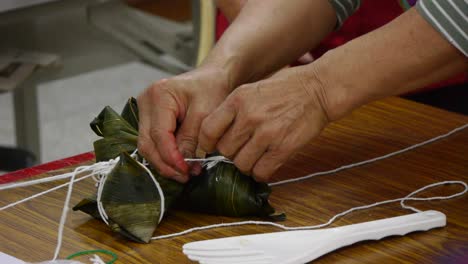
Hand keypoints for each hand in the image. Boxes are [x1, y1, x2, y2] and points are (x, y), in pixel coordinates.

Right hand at [137, 67, 230, 181]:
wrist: (213, 77)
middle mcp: (145, 101)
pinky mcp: (150, 118)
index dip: (171, 157)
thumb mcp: (206, 113)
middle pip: (147, 143)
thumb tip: (183, 163)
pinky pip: (152, 141)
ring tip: (185, 173)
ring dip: (165, 162)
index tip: (186, 171)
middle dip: (165, 164)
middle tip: (185, 176)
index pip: (159, 135)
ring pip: (147, 145)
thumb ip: (192, 137)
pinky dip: (165, 155)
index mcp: (159, 95)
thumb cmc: (212, 89)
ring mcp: (145, 110)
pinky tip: (180, 163)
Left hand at [198, 66, 329, 181]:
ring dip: (246, 164)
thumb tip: (216, 135)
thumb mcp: (252, 90)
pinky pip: (262, 172)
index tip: (214, 146)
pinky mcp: (283, 148)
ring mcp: (267, 134)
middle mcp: (249, 117)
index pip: (208, 130)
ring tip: (256, 156)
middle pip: (224, 150)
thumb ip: (233, 110)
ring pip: (241, 164)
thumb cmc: (284, 89)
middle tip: (241, 149)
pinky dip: (261, 173)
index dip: (208, 143)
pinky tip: (266, 164)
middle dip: (231, 153)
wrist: (317, 89)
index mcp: (238, 100)